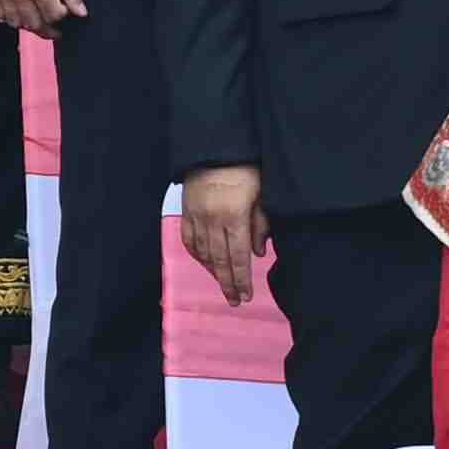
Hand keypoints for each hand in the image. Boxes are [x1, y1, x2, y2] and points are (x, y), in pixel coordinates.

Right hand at [0, 0, 85, 29]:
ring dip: (29, 25)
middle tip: (56, 26)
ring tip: (38, 19)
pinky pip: (0, 14)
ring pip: (16, 22)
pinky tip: (21, 12)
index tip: (66, 10)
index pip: (54, 15)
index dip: (64, 16)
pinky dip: (12, 18)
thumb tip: (81, 13)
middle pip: (35, 23)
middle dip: (48, 27)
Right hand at [180, 163, 268, 308]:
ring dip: (212, 271)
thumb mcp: (262, 196)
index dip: (241, 279)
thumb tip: (258, 253)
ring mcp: (196, 215)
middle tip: (233, 300)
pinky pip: (188, 238)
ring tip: (221, 284)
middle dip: (227, 282)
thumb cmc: (246, 171)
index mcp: (234, 218)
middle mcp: (212, 220)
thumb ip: (261, 225)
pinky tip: (203, 262)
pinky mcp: (186, 210)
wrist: (215, 148)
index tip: (245, 296)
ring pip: (202, 251)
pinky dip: (195, 253)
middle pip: (219, 259)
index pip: (238, 257)